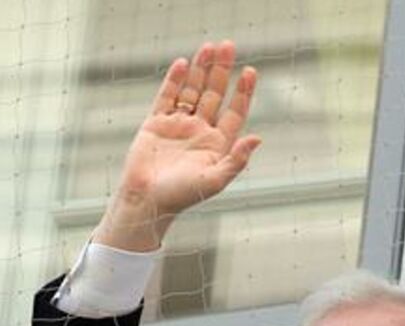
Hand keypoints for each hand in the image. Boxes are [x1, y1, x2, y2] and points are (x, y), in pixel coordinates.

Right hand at [94, 40, 261, 251]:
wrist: (146, 201)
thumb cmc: (182, 196)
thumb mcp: (214, 180)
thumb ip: (237, 160)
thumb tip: (258, 138)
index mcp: (217, 145)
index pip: (234, 112)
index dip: (243, 92)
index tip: (250, 72)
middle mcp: (199, 132)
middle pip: (214, 94)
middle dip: (221, 71)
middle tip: (229, 45)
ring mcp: (178, 125)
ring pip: (192, 91)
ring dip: (200, 70)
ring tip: (209, 47)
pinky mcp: (156, 123)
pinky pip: (167, 96)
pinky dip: (175, 80)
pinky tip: (184, 64)